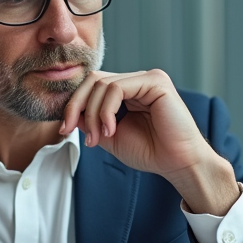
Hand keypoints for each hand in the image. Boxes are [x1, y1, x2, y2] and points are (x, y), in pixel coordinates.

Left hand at [59, 68, 240, 215]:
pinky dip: (106, 111)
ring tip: (100, 137)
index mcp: (128, 91)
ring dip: (93, 114)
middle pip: (94, 80)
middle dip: (76, 106)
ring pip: (102, 84)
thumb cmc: (151, 152)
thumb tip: (70, 113)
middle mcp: (137, 80)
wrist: (177, 164)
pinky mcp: (156, 81)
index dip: (74, 105)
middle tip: (71, 130)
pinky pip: (117, 88)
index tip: (65, 129)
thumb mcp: (110, 136)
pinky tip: (111, 130)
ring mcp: (147, 78)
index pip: (92, 86)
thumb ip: (91, 121)